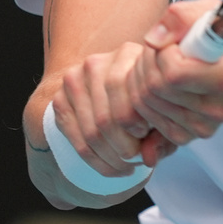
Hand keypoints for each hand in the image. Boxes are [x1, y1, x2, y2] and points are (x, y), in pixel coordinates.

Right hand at [54, 40, 158, 175]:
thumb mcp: (162, 114)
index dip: (141, 129)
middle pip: (107, 119)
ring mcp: (73, 81)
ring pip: (92, 134)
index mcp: (126, 55)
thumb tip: (148, 159)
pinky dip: (98, 163)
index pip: (130, 99)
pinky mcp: (59, 100)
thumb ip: (162, 136)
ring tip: (129, 167)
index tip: (148, 140)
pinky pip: (77, 142)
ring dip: (113, 160)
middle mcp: (95, 63)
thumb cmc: (146, 103)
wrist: (112, 93)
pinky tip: (114, 168)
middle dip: (126, 150)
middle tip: (139, 160)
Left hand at [130, 0, 222, 148]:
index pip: (175, 73)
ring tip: (158, 61)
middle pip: (156, 88)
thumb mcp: (206, 13)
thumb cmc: (216, 36)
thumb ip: (181, 18)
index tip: (173, 41)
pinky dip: (140, 94)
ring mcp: (201, 128)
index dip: (163, 51)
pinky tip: (155, 80)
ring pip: (145, 102)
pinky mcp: (184, 136)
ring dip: (141, 75)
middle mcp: (219, 111)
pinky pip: (144, 116)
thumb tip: (153, 40)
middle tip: (159, 48)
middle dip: (147, 61)